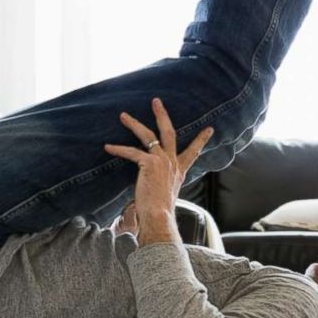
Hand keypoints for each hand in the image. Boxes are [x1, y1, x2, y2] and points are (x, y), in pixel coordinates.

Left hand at [104, 98, 214, 244]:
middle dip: (162, 115)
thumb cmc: (159, 211)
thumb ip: (163, 185)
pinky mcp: (150, 164)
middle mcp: (173, 163)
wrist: (158, 217)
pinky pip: (132, 152)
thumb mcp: (166, 195)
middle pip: (170, 132)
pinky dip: (118, 149)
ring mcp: (162, 161)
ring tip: (123, 116)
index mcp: (179, 171)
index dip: (201, 140)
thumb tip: (156, 184)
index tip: (209, 129)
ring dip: (134, 124)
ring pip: (148, 135)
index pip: (193, 152)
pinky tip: (108, 147)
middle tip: (156, 101)